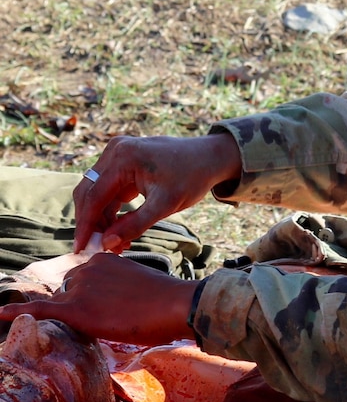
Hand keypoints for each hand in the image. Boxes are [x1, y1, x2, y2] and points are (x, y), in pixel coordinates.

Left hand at [0, 253, 196, 345]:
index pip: (83, 279)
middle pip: (69, 291)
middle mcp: (87, 268)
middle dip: (82, 305)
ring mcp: (79, 287)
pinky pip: (39, 309)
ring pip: (63, 305)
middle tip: (113, 317)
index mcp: (103, 258)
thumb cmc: (166, 298)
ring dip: (76, 315)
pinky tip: (1, 314)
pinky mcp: (74, 308)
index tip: (110, 306)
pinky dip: (17, 312)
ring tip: (110, 321)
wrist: (176, 305)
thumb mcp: (139, 284)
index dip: (93, 296)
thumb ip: (119, 286)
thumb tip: (117, 302)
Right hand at [73, 133, 241, 252]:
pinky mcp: (123, 163)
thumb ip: (135, 224)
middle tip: (98, 250)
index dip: (86, 225)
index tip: (80, 249)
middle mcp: (115, 151)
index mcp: (123, 157)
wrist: (210, 158)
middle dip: (93, 223)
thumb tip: (107, 244)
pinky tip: (119, 231)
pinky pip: (109, 189)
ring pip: (97, 193)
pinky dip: (112, 210)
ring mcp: (118, 155)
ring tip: (115, 245)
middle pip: (89, 193)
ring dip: (103, 219)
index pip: (93, 196)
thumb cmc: (192, 177)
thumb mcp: (166, 205)